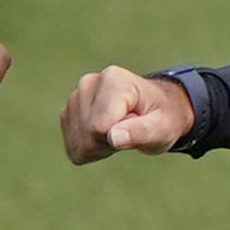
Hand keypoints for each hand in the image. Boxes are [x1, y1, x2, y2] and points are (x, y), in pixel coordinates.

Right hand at [61, 66, 194, 163]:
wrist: (153, 110)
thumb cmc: (162, 117)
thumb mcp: (162, 128)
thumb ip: (141, 132)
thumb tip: (113, 138)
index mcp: (113, 80)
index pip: (99, 126)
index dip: (119, 136)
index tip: (135, 124)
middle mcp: (88, 83)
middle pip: (87, 134)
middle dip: (108, 143)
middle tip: (129, 130)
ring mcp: (74, 98)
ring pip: (78, 143)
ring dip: (99, 147)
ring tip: (118, 131)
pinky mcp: (67, 113)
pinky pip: (73, 148)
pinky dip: (90, 149)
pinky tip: (105, 135)